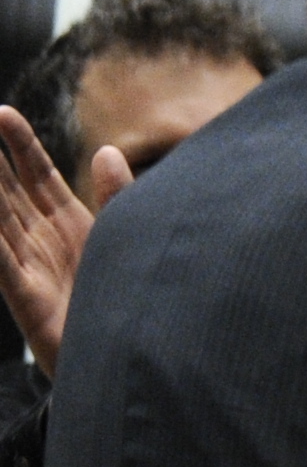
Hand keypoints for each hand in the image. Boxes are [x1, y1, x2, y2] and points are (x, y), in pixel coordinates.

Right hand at [0, 106, 113, 370]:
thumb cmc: (126, 297)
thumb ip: (115, 195)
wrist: (134, 355)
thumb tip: (108, 149)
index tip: (2, 112)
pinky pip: (1, 267)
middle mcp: (41, 241)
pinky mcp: (27, 300)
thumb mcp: (123, 236)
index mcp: (66, 223)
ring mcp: (30, 268)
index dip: (19, 144)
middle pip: (7, 192)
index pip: (35, 175)